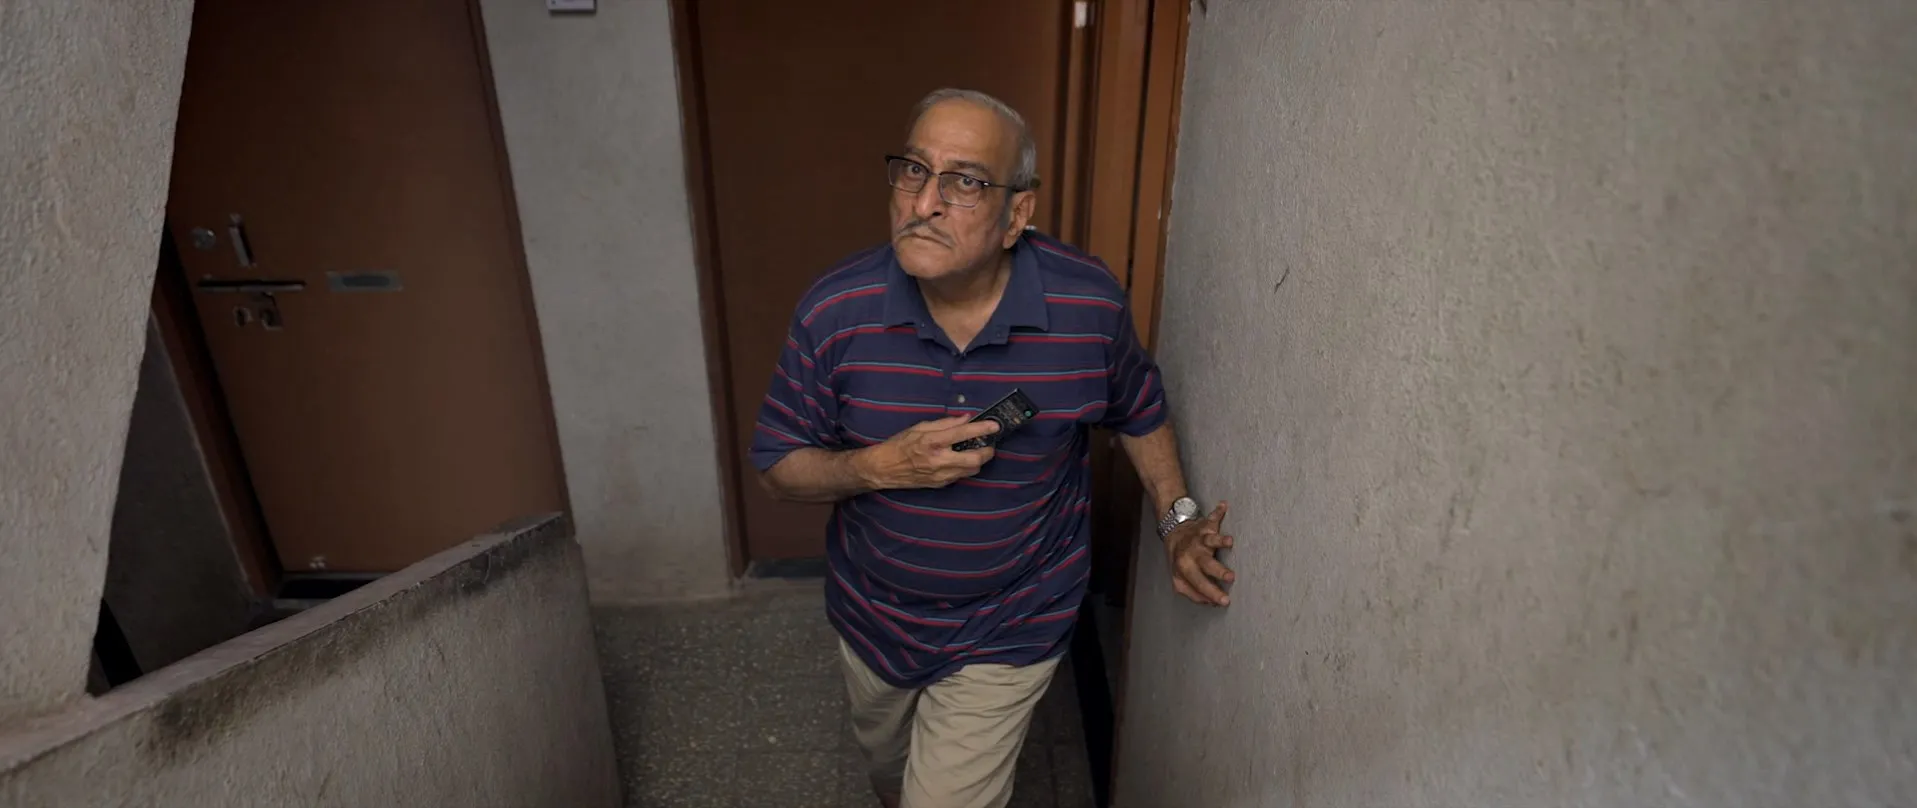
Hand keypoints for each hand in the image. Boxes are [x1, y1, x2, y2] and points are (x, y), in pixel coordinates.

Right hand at [853, 415, 999, 489]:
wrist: (884, 469)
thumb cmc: (899, 445)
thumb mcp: (919, 427)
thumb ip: (945, 423)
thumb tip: (966, 418)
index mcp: (932, 442)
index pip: (962, 433)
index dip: (982, 429)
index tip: (995, 425)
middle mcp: (938, 460)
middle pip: (975, 459)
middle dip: (987, 451)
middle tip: (989, 443)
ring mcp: (940, 475)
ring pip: (971, 470)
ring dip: (978, 460)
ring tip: (976, 451)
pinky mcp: (940, 484)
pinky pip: (961, 476)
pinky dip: (966, 467)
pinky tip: (961, 460)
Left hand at [1163, 501, 1234, 606]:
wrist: (1174, 531)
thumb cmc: (1180, 558)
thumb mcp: (1178, 577)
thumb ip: (1191, 591)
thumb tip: (1210, 602)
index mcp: (1184, 568)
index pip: (1198, 584)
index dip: (1210, 593)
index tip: (1223, 602)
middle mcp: (1192, 553)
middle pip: (1206, 564)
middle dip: (1218, 571)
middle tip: (1231, 578)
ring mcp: (1200, 539)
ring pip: (1210, 540)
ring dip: (1220, 540)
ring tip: (1229, 541)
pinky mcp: (1206, 525)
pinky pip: (1212, 518)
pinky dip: (1218, 512)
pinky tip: (1223, 505)